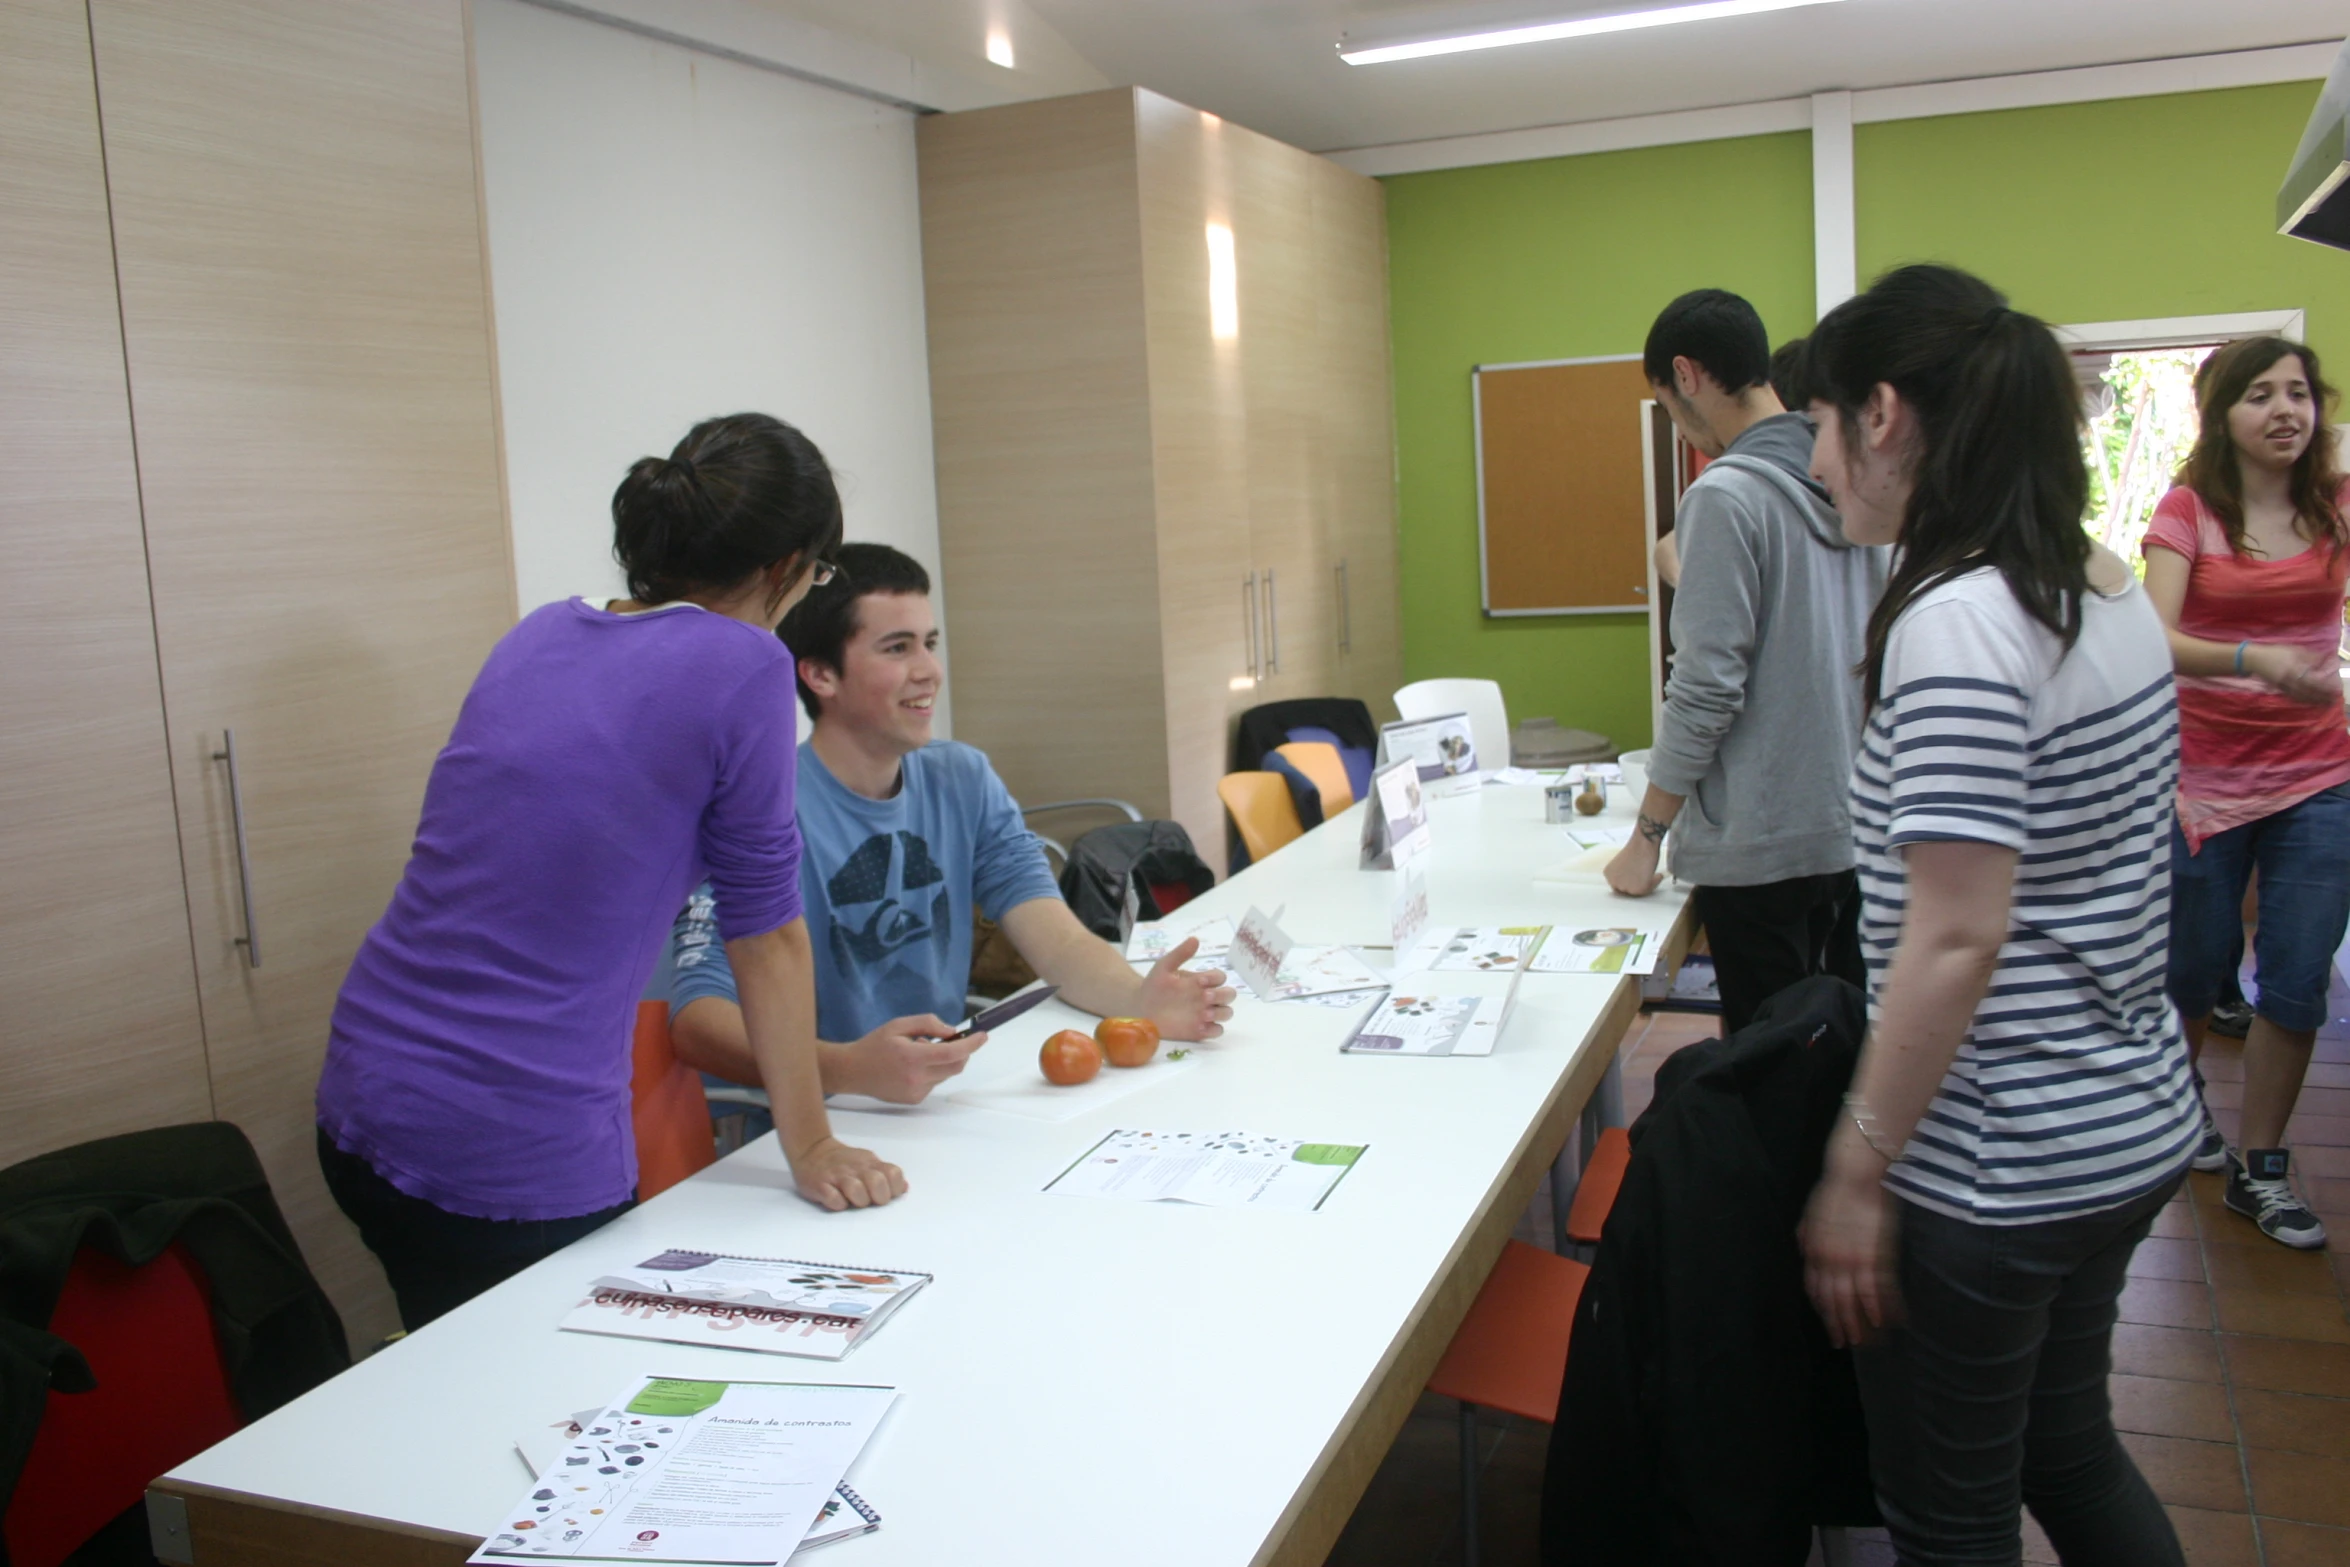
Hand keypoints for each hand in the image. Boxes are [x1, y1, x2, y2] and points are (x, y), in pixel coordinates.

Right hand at [788, 1135, 906, 1211]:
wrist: (811, 1150)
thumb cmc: (844, 1162)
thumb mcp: (867, 1162)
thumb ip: (885, 1174)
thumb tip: (904, 1188)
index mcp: (870, 1163)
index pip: (894, 1173)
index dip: (894, 1188)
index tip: (887, 1195)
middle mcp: (856, 1168)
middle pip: (878, 1182)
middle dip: (878, 1197)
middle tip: (870, 1200)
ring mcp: (837, 1176)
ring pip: (856, 1190)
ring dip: (858, 1201)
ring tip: (852, 1201)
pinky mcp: (820, 1185)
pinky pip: (833, 1199)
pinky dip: (837, 1204)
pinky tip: (836, 1201)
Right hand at [835, 1014, 983, 1104]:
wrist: (852, 1071)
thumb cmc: (875, 1044)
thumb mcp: (899, 1025)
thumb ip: (927, 1024)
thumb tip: (952, 1032)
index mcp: (913, 1057)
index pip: (952, 1053)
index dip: (971, 1045)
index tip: (983, 1036)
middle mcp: (917, 1078)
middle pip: (955, 1067)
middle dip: (962, 1052)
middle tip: (952, 1040)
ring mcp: (916, 1092)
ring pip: (945, 1074)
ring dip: (943, 1061)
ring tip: (920, 1051)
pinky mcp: (914, 1100)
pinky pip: (934, 1083)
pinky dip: (932, 1071)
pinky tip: (912, 1066)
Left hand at [1137, 938, 1236, 1040]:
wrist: (1140, 1007)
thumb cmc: (1154, 985)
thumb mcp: (1164, 966)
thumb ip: (1180, 954)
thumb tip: (1195, 939)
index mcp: (1201, 981)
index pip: (1220, 977)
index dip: (1213, 978)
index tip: (1199, 981)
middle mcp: (1206, 997)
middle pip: (1229, 994)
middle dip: (1221, 995)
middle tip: (1204, 997)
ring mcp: (1205, 1014)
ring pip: (1227, 1013)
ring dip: (1220, 1012)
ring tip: (1203, 1014)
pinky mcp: (1199, 1030)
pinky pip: (1216, 1031)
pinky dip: (1213, 1029)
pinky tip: (1199, 1027)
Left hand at [1605, 833, 1664, 897]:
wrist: (1643, 842)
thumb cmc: (1636, 847)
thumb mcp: (1623, 864)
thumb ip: (1623, 875)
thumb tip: (1632, 882)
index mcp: (1608, 874)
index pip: (1618, 886)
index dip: (1629, 883)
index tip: (1638, 880)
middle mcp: (1613, 882)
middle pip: (1627, 891)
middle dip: (1638, 885)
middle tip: (1648, 879)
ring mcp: (1624, 886)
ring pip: (1639, 893)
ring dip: (1647, 885)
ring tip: (1653, 874)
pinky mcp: (1637, 889)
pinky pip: (1648, 891)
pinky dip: (1655, 883)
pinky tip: (1657, 874)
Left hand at [1800, 1142, 1900, 1347]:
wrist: (1855, 1175)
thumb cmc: (1834, 1191)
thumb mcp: (1811, 1214)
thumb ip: (1807, 1236)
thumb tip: (1805, 1252)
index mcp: (1813, 1250)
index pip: (1814, 1289)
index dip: (1821, 1309)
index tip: (1828, 1323)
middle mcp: (1830, 1260)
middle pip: (1832, 1301)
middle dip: (1838, 1325)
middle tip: (1844, 1343)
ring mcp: (1852, 1260)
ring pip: (1853, 1301)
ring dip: (1859, 1325)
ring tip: (1864, 1343)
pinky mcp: (1875, 1255)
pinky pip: (1876, 1290)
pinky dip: (1880, 1309)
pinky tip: (1885, 1322)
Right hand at [2246, 643, 2340, 704]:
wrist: (2254, 659)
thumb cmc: (2276, 652)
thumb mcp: (2295, 650)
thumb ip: (2310, 657)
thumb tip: (2325, 662)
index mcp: (2295, 668)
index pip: (2313, 681)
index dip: (2324, 687)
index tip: (2334, 690)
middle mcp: (2290, 679)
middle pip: (2308, 691)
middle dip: (2321, 697)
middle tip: (2332, 701)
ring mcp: (2284, 685)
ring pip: (2301, 696)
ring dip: (2313, 701)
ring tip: (2324, 704)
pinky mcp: (2279, 688)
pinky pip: (2293, 697)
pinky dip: (2302, 701)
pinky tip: (2309, 702)